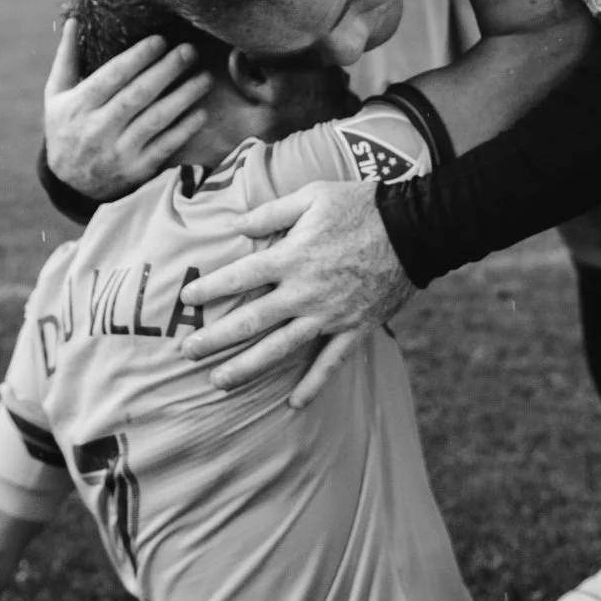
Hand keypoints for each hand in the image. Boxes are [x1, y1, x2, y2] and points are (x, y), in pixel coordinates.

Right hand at [43, 18, 209, 201]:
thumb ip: (67, 58)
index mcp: (79, 106)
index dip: (137, 58)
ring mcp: (119, 152)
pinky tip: (201, 112)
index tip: (160, 40)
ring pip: (155, 120)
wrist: (69, 184)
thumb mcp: (56, 95)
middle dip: (166, 71)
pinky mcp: (137, 170)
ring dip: (183, 97)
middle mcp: (98, 129)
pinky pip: (165, 146)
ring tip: (204, 77)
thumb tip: (72, 20)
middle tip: (189, 51)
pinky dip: (184, 129)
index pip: (111, 77)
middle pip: (137, 95)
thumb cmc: (66, 128)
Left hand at [177, 181, 412, 406]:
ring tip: (219, 383)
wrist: (415, 229)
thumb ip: (271, 212)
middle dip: (216, 339)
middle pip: (251, 321)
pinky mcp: (355, 329)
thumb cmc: (361, 205)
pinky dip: (313, 385)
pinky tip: (294, 405)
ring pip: (281, 349)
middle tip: (188, 353)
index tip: (186, 299)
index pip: (240, 277)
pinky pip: (331, 363)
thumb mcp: (312, 195)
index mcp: (291, 256)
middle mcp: (305, 291)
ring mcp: (330, 315)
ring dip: (248, 368)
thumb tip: (237, 223)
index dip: (210, 289)